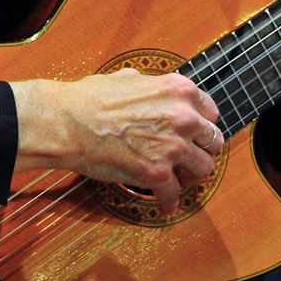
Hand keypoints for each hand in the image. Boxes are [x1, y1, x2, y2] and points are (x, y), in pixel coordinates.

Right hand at [10, 69, 223, 214]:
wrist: (67, 121)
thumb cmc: (90, 98)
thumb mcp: (129, 78)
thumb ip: (150, 85)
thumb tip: (148, 87)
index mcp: (178, 90)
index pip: (211, 112)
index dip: (202, 125)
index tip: (196, 134)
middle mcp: (183, 116)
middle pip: (213, 141)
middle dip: (201, 150)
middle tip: (190, 157)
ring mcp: (172, 146)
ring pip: (203, 169)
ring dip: (190, 175)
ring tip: (178, 179)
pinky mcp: (157, 173)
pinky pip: (174, 194)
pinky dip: (169, 201)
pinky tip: (165, 202)